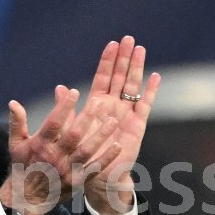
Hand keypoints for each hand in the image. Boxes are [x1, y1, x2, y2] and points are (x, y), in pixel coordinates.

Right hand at [0, 84, 123, 214]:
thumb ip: (17, 122)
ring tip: (113, 120)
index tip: (74, 91)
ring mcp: (67, 171)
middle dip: (87, 117)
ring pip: (87, 150)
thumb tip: (13, 102)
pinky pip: (94, 169)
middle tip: (99, 102)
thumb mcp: (15, 144)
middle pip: (73, 135)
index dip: (63, 107)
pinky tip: (117, 146)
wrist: (26, 199)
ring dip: (101, 135)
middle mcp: (54, 157)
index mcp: (40, 145)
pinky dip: (106, 158)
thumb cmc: (22, 166)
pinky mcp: (77, 182)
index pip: (53, 123)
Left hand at [79, 36, 159, 214]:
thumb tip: (59, 88)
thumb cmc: (83, 154)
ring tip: (140, 50)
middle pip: (119, 76)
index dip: (107, 61)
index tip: (112, 43)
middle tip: (129, 38)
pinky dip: (151, 91)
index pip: (103, 77)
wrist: (98, 176)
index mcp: (97, 104)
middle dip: (124, 58)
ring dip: (137, 68)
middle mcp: (113, 105)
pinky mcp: (137, 125)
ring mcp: (126, 113)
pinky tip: (155, 77)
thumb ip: (67, 109)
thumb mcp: (71, 130)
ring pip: (132, 86)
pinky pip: (145, 105)